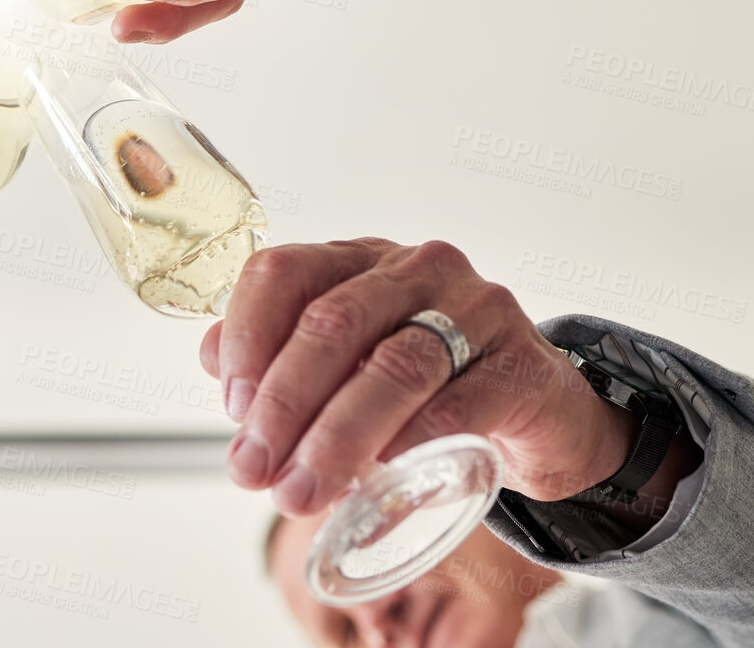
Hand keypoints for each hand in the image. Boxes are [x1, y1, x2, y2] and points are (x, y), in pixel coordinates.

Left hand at [199, 238, 636, 514]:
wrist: (542, 413)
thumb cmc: (432, 384)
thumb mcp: (352, 362)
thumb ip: (281, 356)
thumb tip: (211, 360)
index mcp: (360, 261)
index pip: (283, 273)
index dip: (246, 338)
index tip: (232, 409)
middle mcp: (416, 269)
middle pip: (331, 322)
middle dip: (283, 404)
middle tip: (255, 471)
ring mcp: (478, 309)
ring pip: (393, 365)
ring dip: (336, 436)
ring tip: (304, 492)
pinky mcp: (523, 365)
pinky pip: (459, 404)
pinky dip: (410, 445)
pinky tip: (381, 478)